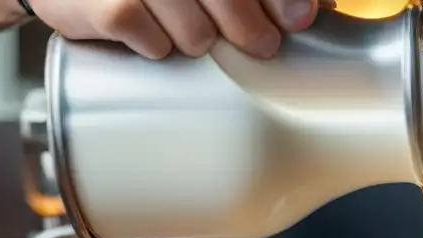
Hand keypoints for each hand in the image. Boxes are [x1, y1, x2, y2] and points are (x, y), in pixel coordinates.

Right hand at [28, 0, 332, 60]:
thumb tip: (319, 8)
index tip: (298, 20)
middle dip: (250, 27)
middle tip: (263, 46)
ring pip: (193, 29)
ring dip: (199, 40)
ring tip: (194, 37)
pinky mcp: (103, 5)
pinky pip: (148, 39)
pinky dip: (156, 47)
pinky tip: (151, 39)